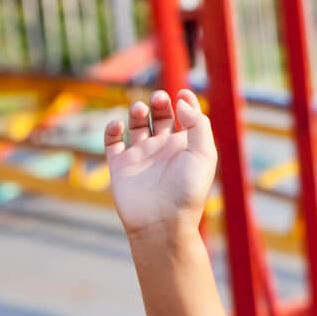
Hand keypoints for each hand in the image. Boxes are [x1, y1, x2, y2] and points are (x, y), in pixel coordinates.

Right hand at [104, 89, 216, 242]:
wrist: (161, 222)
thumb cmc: (187, 190)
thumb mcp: (203, 154)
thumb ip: (197, 124)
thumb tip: (182, 100)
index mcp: (186, 146)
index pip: (186, 116)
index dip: (185, 101)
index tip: (183, 93)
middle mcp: (164, 149)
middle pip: (161, 116)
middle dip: (160, 103)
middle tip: (160, 99)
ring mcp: (141, 156)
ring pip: (137, 125)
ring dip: (137, 111)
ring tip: (140, 109)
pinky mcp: (120, 165)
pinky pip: (112, 142)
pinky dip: (112, 129)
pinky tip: (119, 126)